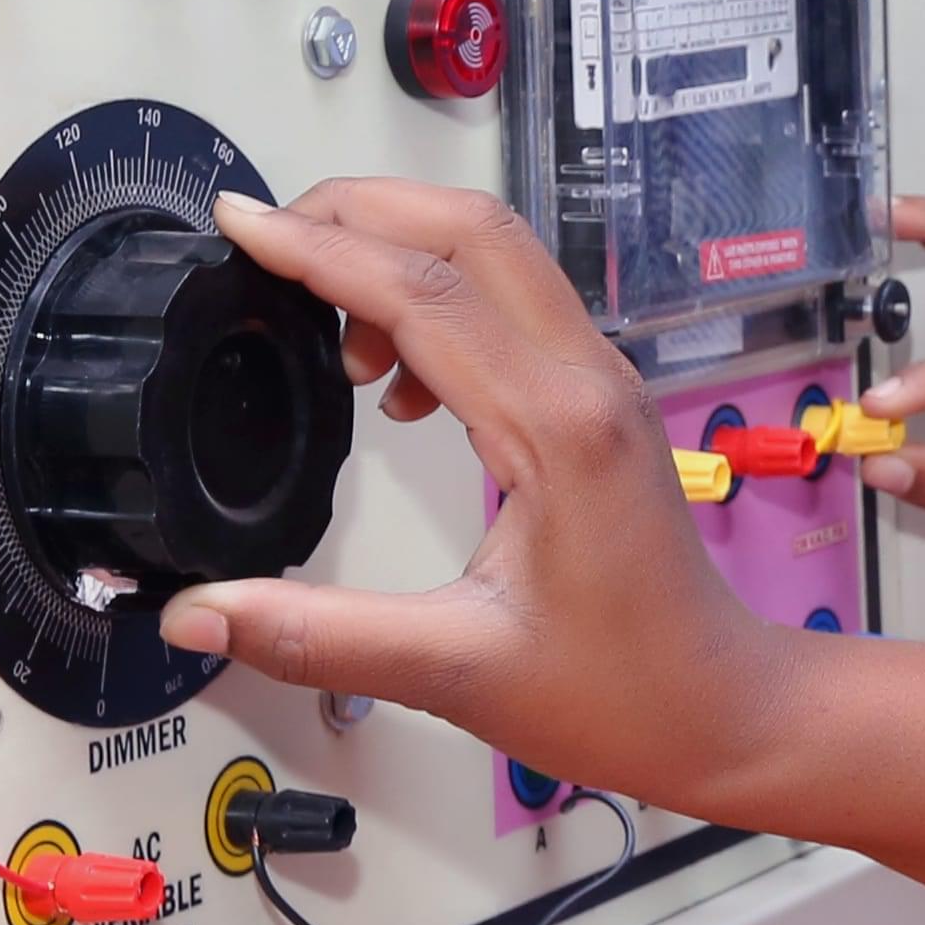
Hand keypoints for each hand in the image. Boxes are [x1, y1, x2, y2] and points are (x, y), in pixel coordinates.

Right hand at [159, 182, 783, 813]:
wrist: (723, 712)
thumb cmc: (626, 692)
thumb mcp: (454, 672)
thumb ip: (317, 637)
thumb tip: (200, 613)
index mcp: (559, 428)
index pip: (424, 291)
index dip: (319, 247)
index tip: (239, 223)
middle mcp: (590, 383)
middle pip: (473, 230)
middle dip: (361, 212)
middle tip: (268, 239)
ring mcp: (601, 384)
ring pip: (497, 258)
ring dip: (400, 257)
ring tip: (325, 329)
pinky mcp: (597, 403)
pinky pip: (512, 308)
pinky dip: (437, 304)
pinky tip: (395, 382)